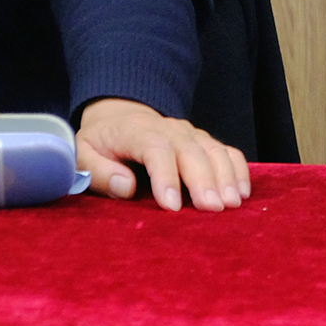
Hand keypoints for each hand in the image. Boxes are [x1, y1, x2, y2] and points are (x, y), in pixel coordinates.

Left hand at [75, 97, 249, 212]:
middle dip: (204, 180)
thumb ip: (100, 171)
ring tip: (231, 204)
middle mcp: (169, 128)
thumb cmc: (100, 143)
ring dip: (226, 176)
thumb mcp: (83, 154)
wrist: (120, 116)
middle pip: (191, 150)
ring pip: (214, 150)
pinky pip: (227, 151)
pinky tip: (242, 193)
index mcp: (135, 130)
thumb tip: (126, 187)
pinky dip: (238, 170)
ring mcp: (190, 133)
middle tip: (212, 208)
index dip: (166, 176)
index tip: (172, 206)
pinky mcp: (204, 141)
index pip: (156, 149)